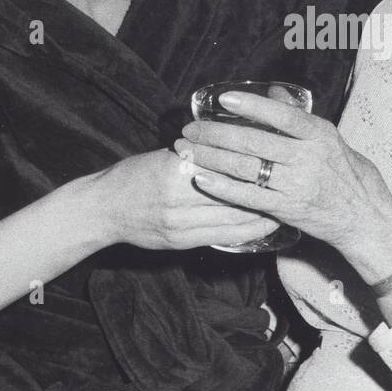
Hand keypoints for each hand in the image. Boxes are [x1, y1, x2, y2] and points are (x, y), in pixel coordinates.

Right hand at [94, 148, 278, 251]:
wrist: (102, 209)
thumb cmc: (133, 175)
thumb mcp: (163, 156)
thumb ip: (195, 156)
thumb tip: (231, 149)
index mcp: (175, 168)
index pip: (224, 165)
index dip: (253, 165)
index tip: (276, 159)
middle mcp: (178, 197)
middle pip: (233, 193)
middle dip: (264, 190)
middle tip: (289, 183)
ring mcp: (180, 223)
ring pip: (233, 218)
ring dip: (262, 213)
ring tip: (284, 205)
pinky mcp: (180, 241)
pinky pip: (223, 238)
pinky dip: (247, 232)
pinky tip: (264, 227)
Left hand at [178, 91, 391, 271]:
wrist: (364, 216)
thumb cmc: (347, 173)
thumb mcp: (330, 138)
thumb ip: (300, 117)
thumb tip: (274, 95)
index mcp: (319, 135)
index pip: (282, 116)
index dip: (252, 106)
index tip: (224, 99)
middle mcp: (308, 158)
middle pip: (254, 142)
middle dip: (216, 134)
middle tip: (191, 129)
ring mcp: (296, 185)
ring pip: (246, 168)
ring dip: (212, 158)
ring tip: (189, 150)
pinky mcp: (286, 209)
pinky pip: (248, 196)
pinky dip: (222, 187)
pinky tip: (202, 178)